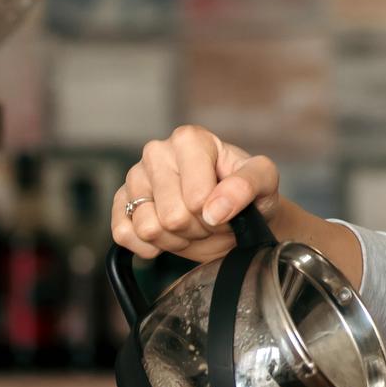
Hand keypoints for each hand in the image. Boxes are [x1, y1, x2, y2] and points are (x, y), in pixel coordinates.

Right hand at [112, 125, 281, 262]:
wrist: (235, 216)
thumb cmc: (249, 194)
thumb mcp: (265, 182)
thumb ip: (247, 186)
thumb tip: (215, 209)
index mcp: (190, 140)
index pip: (197, 198)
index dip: (216, 214)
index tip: (226, 208)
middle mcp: (157, 153)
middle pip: (172, 216)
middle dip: (197, 229)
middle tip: (210, 219)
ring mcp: (135, 177)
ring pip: (148, 228)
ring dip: (176, 239)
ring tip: (191, 225)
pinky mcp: (121, 202)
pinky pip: (123, 234)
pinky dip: (150, 246)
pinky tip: (168, 236)